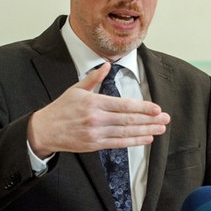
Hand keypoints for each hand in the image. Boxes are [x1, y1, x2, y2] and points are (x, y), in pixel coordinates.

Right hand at [27, 62, 169, 158]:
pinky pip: (118, 143)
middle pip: (128, 120)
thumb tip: (106, 65)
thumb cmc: (61, 108)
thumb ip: (94, 78)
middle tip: (165, 118)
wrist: (45, 130)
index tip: (156, 108)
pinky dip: (134, 142)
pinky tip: (146, 139)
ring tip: (160, 129)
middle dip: (150, 120)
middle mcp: (96, 119)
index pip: (123, 105)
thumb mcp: (76, 89)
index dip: (142, 107)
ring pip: (126, 133)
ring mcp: (96, 133)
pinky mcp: (94, 145)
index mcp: (93, 103)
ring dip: (146, 131)